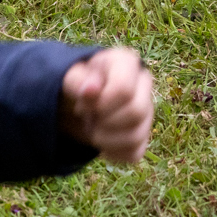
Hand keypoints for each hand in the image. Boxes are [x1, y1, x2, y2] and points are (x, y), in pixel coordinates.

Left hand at [59, 46, 154, 163]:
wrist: (75, 100)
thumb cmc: (75, 83)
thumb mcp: (69, 78)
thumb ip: (77, 81)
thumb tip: (92, 89)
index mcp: (126, 62)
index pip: (124, 89)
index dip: (100, 104)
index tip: (82, 105)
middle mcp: (144, 84)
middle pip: (137, 112)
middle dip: (103, 120)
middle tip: (85, 116)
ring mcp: (147, 111)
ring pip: (137, 136)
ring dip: (104, 138)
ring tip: (90, 127)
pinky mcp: (143, 135)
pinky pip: (134, 153)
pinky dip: (110, 152)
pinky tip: (99, 141)